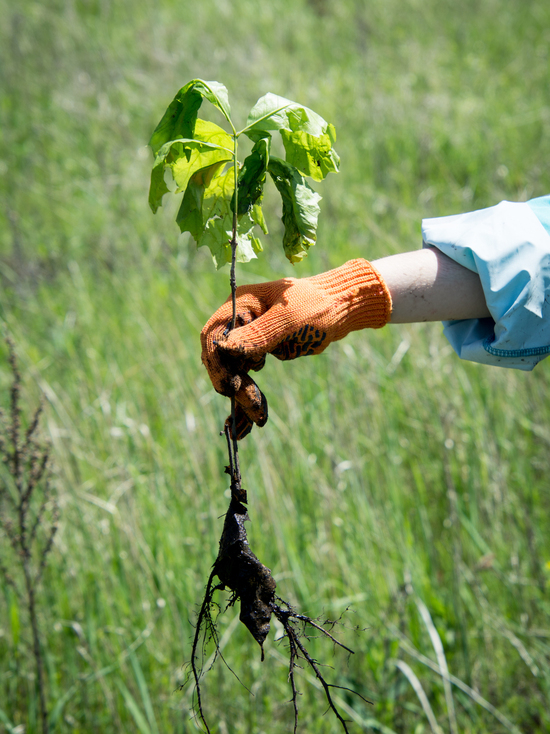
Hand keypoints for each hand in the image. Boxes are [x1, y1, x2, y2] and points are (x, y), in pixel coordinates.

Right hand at [200, 259, 391, 438]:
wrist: (340, 309)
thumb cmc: (318, 306)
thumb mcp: (288, 320)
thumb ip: (257, 334)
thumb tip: (223, 349)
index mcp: (239, 303)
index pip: (213, 335)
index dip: (217, 362)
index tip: (230, 388)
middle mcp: (238, 320)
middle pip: (221, 357)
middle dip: (233, 385)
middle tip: (254, 408)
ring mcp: (248, 336)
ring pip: (233, 371)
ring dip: (242, 395)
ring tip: (258, 417)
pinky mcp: (259, 351)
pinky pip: (246, 375)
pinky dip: (249, 394)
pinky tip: (256, 414)